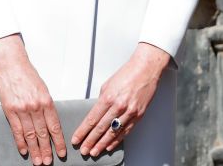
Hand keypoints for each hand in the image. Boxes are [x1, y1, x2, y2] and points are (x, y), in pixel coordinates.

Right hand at [0, 34, 65, 165]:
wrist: (12, 65)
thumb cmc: (28, 75)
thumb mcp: (43, 89)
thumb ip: (47, 106)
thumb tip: (50, 123)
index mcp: (46, 101)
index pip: (55, 126)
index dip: (58, 141)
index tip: (61, 152)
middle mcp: (36, 107)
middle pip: (43, 134)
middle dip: (47, 150)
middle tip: (49, 162)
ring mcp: (22, 110)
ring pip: (30, 135)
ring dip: (35, 150)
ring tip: (38, 161)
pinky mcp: (10, 110)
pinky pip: (17, 130)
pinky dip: (21, 142)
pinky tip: (24, 150)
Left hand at [72, 42, 169, 156]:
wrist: (146, 69)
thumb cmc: (127, 74)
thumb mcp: (107, 85)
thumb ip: (102, 100)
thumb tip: (96, 113)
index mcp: (108, 97)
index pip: (92, 119)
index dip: (83, 131)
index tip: (77, 139)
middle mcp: (118, 106)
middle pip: (101, 128)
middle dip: (90, 141)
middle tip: (84, 150)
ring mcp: (129, 112)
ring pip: (113, 133)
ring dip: (102, 144)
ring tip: (94, 151)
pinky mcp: (138, 115)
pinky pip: (125, 131)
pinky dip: (116, 140)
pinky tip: (109, 146)